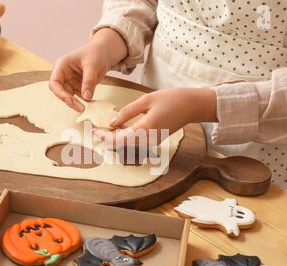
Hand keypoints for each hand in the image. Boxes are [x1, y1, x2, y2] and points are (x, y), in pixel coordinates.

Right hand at [50, 28, 127, 111]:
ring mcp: (71, 82)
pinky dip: (83, 102)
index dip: (60, 93)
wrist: (104, 52)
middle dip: (69, 101)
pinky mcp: (78, 87)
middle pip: (61, 92)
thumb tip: (86, 96)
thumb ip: (88, 81)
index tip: (70, 100)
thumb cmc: (95, 52)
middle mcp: (64, 75)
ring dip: (77, 103)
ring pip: (69, 97)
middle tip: (81, 108)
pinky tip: (89, 105)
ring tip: (86, 108)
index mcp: (62, 65)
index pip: (54, 82)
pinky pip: (78, 97)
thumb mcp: (92, 65)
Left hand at [94, 88, 217, 146]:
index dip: (104, 136)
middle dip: (107, 139)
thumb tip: (112, 122)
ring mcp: (151, 142)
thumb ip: (128, 112)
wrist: (192, 106)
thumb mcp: (146, 100)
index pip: (118, 140)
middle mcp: (148, 140)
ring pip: (127, 146)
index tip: (94, 130)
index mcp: (145, 130)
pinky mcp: (154, 140)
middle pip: (121, 146)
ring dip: (115, 139)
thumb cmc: (171, 99)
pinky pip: (135, 143)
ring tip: (105, 127)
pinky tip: (119, 127)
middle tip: (95, 129)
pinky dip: (125, 137)